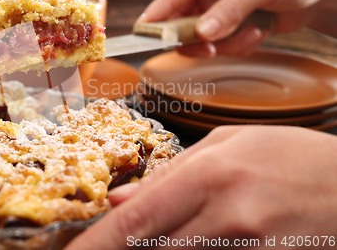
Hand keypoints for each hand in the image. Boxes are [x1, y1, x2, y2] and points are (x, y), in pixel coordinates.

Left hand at [65, 125, 336, 248]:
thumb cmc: (291, 156)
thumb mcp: (229, 145)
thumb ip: (172, 172)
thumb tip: (119, 199)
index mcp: (211, 174)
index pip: (137, 219)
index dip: (97, 242)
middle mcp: (228, 217)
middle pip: (152, 249)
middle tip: (94, 248)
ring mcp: (251, 249)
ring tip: (169, 231)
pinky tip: (196, 238)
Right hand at [137, 0, 336, 56]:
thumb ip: (233, 9)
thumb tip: (203, 32)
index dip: (161, 9)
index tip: (145, 29)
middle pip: (180, 16)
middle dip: (197, 36)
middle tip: (209, 49)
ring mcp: (212, 4)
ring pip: (198, 36)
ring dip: (225, 42)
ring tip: (252, 33)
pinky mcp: (221, 22)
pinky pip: (216, 44)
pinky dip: (236, 45)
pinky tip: (256, 32)